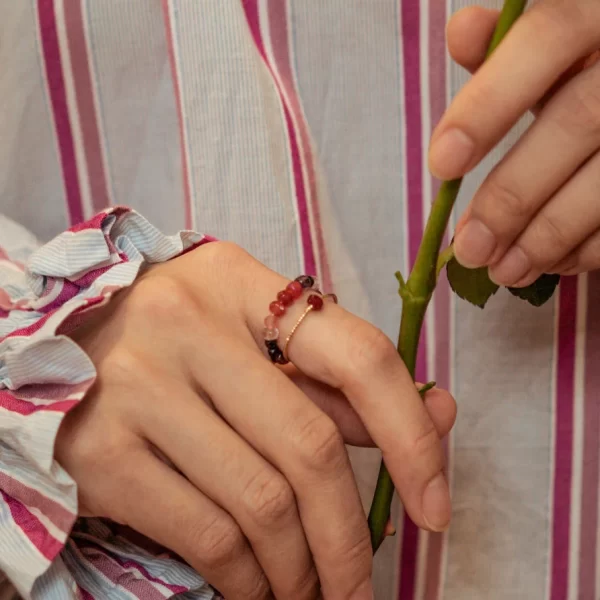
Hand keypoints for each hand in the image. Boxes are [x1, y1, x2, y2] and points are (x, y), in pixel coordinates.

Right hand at [55, 242, 455, 599]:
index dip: (411, 433)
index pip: (357, 353)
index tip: (436, 501)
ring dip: (301, 568)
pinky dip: (247, 578)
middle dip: (350, 536)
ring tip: (313, 591)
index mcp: (238, 281)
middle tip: (363, 586)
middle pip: (309, 446)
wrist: (56, 341)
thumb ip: (332, 377)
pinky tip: (260, 588)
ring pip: (261, 502)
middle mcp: (186, 323)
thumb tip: (436, 414)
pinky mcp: (99, 448)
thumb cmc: (172, 337)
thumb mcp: (248, 333)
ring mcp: (138, 385)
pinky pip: (205, 532)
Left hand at [433, 1, 599, 285]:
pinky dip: (589, 247)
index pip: (548, 38)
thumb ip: (507, 48)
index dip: (490, 104)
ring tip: (501, 269)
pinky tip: (552, 263)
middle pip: (576, 121)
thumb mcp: (553, 48)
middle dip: (513, 194)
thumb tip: (462, 32)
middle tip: (469, 247)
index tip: (441, 164)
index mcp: (598, 14)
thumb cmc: (586, 69)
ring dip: (547, 235)